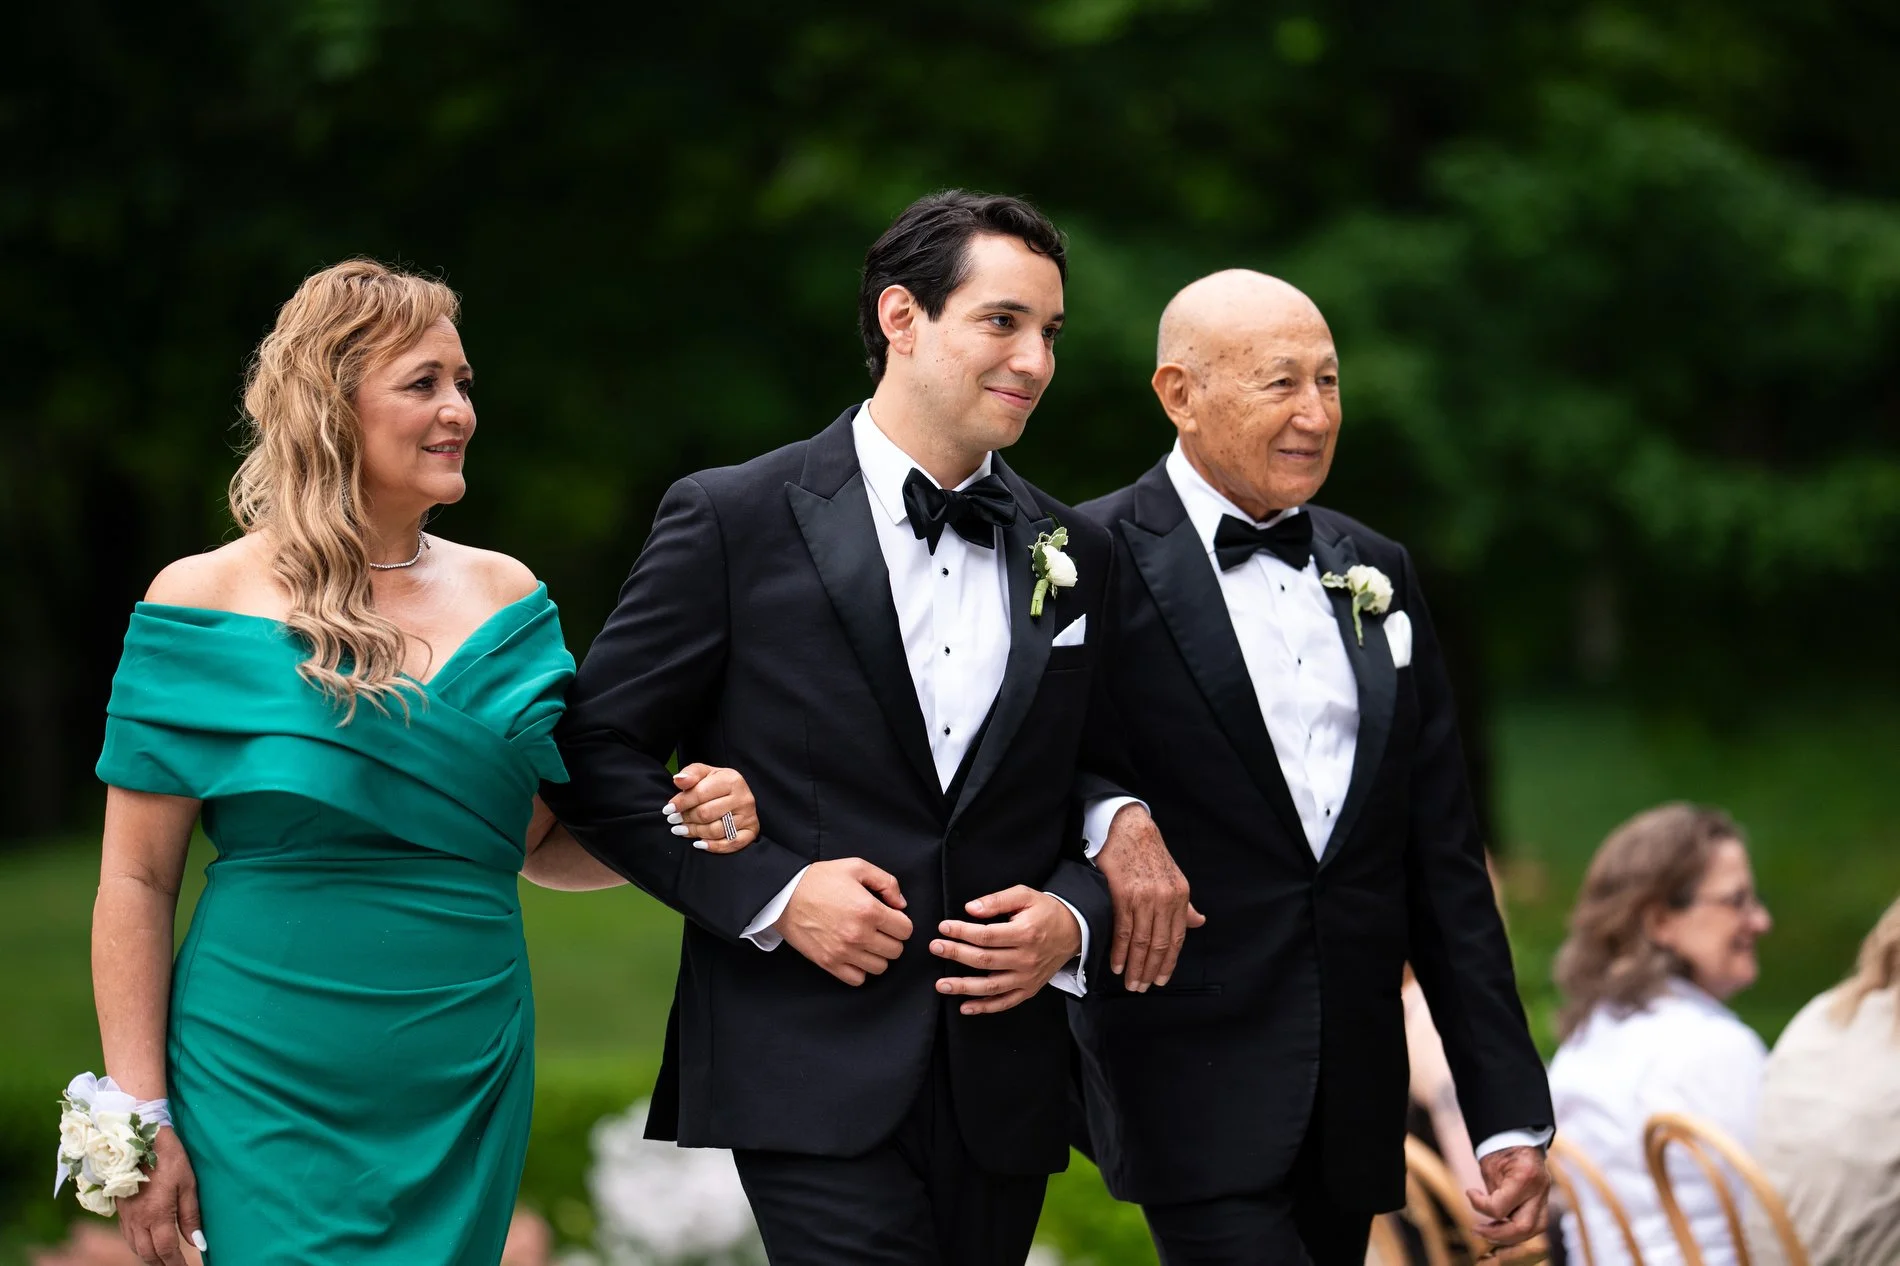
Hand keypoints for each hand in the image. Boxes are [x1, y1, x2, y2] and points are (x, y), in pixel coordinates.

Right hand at [116, 1127, 205, 1265]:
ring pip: (135, 1247)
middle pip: (148, 1254)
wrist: (140, 1138)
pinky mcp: (120, 1209)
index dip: (176, 1263)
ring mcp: (126, 1216)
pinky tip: (146, 1243)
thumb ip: (190, 1216)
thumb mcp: (188, 1184)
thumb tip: (198, 1243)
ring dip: (149, 1257)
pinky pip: (127, 1236)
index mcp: (157, 1215)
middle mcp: (138, 1221)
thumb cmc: (170, 1158)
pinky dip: (138, 1245)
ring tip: (164, 1259)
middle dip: (162, 1264)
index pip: (167, 1250)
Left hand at [663, 763, 757, 853]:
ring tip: (682, 830)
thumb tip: (679, 780)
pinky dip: (714, 846)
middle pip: (706, 814)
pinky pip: (731, 843)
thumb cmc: (717, 784)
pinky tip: (699, 843)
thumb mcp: (704, 773)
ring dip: (695, 832)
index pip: (701, 793)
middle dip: (686, 818)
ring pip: (716, 830)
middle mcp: (743, 798)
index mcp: (732, 780)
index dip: (681, 803)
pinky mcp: (751, 830)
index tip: (668, 809)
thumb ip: (691, 773)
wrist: (738, 793)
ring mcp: (749, 815)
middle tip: (674, 821)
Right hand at [775, 858, 910, 984]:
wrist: (784, 895)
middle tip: (879, 929)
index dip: (901, 922)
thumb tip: (901, 904)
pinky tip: (855, 954)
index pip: (905, 930)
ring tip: (867, 941)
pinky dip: (860, 970)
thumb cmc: (820, 880)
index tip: (890, 917)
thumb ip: (886, 882)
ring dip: (878, 955)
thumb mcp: (856, 867)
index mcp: (869, 910)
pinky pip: (858, 979)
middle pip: (896, 950)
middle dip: (891, 938)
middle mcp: (859, 935)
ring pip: (880, 967)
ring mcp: (844, 952)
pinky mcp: (829, 963)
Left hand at [932, 885, 1082, 1014]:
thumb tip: (971, 908)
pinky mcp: (1029, 989)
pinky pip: (1005, 1002)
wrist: (1074, 931)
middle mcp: (1026, 958)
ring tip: (941, 985)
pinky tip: (965, 1007)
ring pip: (991, 986)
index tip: (943, 927)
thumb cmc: (1045, 911)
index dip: (962, 932)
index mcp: (1024, 933)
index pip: (986, 935)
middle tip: (935, 948)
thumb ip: (997, 900)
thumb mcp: (1025, 895)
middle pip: (984, 960)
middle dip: (956, 954)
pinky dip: (985, 1007)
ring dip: (964, 987)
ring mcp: (1027, 977)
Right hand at [1095, 803, 1203, 990]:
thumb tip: (1198, 922)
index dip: (1168, 963)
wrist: (1130, 830)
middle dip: (1150, 970)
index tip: (1161, 980)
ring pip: (1141, 941)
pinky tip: (1117, 965)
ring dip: (1135, 966)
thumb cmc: (1151, 855)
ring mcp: (1144, 898)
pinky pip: (1123, 930)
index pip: (1176, 939)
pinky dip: (1120, 951)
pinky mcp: (1123, 895)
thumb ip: (1185, 905)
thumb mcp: (1175, 878)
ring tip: (1131, 982)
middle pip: (1158, 944)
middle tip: (1142, 988)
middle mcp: (1165, 899)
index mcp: (1180, 897)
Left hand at [1467, 1145, 1549, 1250]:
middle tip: (1477, 1231)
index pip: (1500, 1208)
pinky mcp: (1544, 1200)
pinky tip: (1500, 1229)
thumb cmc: (1500, 1148)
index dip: (1480, 1206)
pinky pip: (1534, 1223)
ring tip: (1488, 1234)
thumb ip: (1492, 1195)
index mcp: (1525, 1177)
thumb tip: (1488, 1218)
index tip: (1470, 1192)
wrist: (1519, 1135)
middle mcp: (1540, 1190)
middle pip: (1524, 1228)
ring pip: (1535, 1230)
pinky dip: (1517, 1229)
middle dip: (1499, 1234)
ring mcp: (1545, 1196)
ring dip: (1510, 1237)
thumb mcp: (1490, 1167)